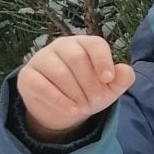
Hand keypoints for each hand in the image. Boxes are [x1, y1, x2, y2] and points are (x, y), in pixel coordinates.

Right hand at [16, 35, 134, 142]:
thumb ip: (121, 79)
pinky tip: (72, 110)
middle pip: (77, 58)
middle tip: (96, 101)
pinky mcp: (27, 76)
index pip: (94, 44)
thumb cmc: (88, 90)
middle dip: (90, 83)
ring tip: (84, 107)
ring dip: (76, 93)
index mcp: (84, 44)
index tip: (108, 79)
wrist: (63, 107)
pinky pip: (42, 85)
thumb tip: (126, 70)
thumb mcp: (109, 88)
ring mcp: (41, 58)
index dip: (103, 60)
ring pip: (59, 71)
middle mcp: (61, 46)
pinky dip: (59, 100)